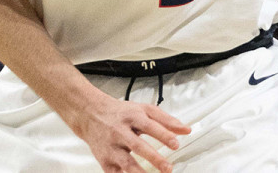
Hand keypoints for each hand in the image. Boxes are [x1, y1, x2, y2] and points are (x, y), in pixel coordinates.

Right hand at [68, 92, 190, 172]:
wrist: (91, 115)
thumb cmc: (121, 113)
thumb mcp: (144, 110)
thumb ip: (166, 120)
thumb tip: (186, 130)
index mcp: (132, 117)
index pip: (150, 126)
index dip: (163, 135)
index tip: (175, 144)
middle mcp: (121, 132)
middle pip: (138, 146)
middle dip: (154, 158)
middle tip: (168, 168)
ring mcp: (112, 148)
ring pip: (126, 163)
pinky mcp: (105, 160)